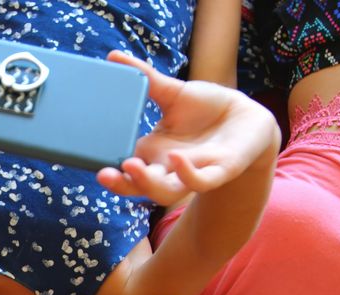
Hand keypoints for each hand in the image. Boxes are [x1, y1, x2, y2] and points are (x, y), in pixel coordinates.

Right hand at [97, 51, 277, 204]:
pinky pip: (201, 182)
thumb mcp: (172, 93)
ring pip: (167, 192)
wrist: (245, 117)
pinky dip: (188, 174)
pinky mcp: (220, 171)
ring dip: (148, 185)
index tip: (95, 165)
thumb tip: (114, 57)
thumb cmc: (206, 108)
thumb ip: (144, 79)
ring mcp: (193, 171)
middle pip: (141, 186)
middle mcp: (169, 167)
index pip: (126, 169)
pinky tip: (178, 159)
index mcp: (153, 152)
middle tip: (105, 174)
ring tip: (132, 167)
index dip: (111, 172)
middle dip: (123, 184)